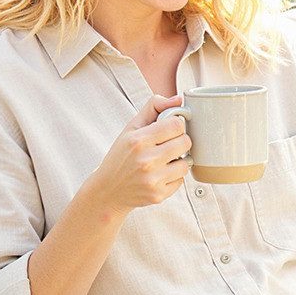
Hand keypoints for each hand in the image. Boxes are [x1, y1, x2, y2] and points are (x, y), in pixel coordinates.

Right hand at [85, 94, 189, 216]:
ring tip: (165, 160)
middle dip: (180, 141)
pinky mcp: (158, 195)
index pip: (176, 124)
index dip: (176, 125)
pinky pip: (181, 181)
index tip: (170, 129)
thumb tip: (179, 99)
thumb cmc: (121, 156)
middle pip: (185, 142)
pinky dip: (174, 177)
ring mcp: (153, 180)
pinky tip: (160, 174)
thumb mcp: (130, 128)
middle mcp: (146, 160)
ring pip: (186, 163)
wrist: (108, 190)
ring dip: (179, 160)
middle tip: (168, 145)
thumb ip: (153, 108)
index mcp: (138, 140)